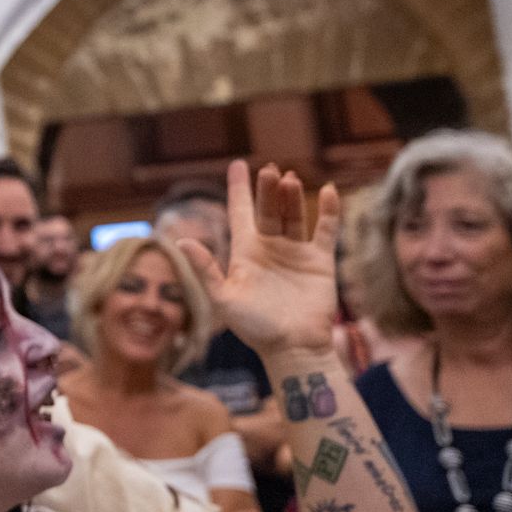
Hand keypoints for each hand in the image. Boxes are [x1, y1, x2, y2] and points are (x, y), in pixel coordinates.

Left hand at [177, 160, 340, 357]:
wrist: (292, 347)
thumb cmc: (254, 327)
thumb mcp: (223, 297)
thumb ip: (204, 269)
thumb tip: (181, 241)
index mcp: (244, 252)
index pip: (240, 212)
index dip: (239, 189)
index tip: (238, 164)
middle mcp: (269, 247)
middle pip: (268, 210)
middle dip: (267, 190)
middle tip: (269, 171)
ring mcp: (295, 252)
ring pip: (293, 215)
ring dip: (292, 197)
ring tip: (289, 179)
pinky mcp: (320, 261)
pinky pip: (325, 231)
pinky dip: (329, 212)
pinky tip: (329, 191)